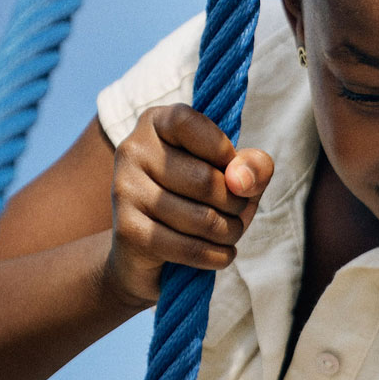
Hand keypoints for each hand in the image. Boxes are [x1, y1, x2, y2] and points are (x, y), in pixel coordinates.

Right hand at [106, 104, 274, 307]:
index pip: (189, 123)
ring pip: (203, 218)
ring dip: (231, 233)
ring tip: (229, 233)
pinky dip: (219, 256)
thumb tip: (243, 180)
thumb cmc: (196, 201)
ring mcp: (125, 191)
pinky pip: (190, 248)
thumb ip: (252, 166)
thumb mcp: (232, 175)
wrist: (146, 252)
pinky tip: (222, 254)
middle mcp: (133, 151)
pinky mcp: (128, 231)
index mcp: (155, 123)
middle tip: (237, 212)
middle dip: (237, 204)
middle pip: (206, 180)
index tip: (231, 171)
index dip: (222, 151)